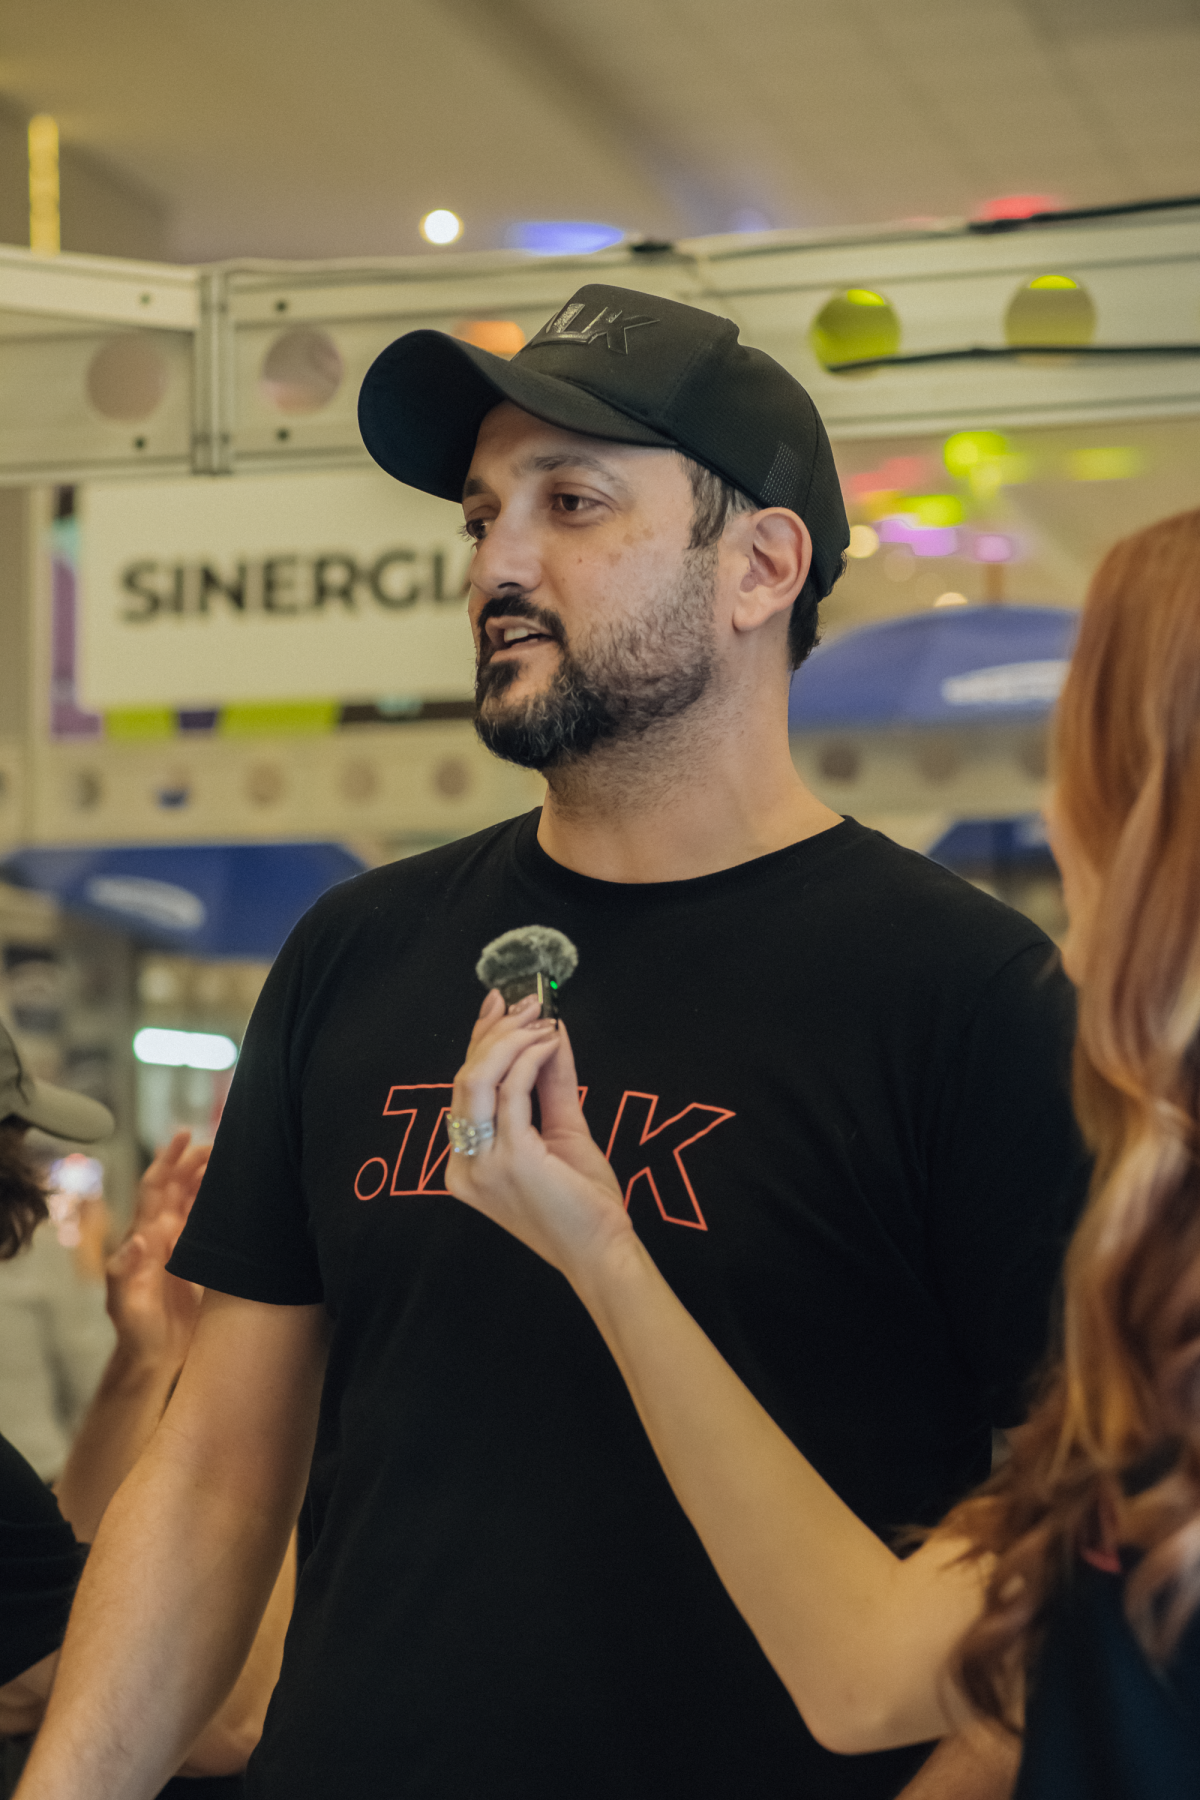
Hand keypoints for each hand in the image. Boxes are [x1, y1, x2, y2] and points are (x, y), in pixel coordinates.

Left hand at [105, 1131, 207, 1373]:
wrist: (154, 1360)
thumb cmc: (137, 1334)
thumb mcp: (125, 1304)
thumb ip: (126, 1271)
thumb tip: (138, 1237)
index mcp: (143, 1239)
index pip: (155, 1189)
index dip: (167, 1160)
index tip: (183, 1135)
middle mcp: (160, 1236)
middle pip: (176, 1187)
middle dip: (193, 1161)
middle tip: (219, 1145)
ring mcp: (178, 1247)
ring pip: (192, 1201)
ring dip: (207, 1178)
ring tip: (229, 1161)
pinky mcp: (196, 1260)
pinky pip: (206, 1223)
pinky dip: (217, 1205)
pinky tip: (234, 1198)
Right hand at [445, 992, 632, 1277]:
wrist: (602, 1251)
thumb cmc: (581, 1202)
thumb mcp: (561, 1131)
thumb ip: (550, 1083)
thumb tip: (549, 1030)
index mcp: (466, 1163)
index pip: (465, 1089)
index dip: (480, 1041)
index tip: (501, 1005)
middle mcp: (463, 1165)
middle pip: (465, 1079)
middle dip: (496, 1033)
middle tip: (529, 1004)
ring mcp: (482, 1164)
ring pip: (478, 1079)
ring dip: (511, 1039)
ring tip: (542, 1019)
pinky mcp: (510, 1159)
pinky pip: (511, 1091)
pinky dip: (529, 1058)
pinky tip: (551, 1043)